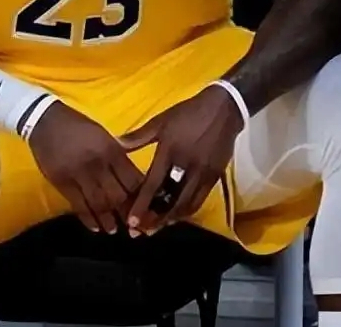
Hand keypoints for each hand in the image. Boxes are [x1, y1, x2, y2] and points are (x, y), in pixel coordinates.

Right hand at [28, 102, 144, 233]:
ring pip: (99, 204)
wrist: (46, 120)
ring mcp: (79, 174)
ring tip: (114, 229)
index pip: (133, 179)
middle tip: (132, 225)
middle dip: (126, 212)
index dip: (141, 197)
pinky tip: (95, 227)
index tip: (144, 208)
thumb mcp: (103, 136)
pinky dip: (89, 219)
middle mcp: (98, 163)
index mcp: (112, 149)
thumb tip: (133, 178)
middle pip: (118, 195)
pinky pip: (79, 206)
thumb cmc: (78, 126)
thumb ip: (118, 156)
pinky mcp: (62, 182)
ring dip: (108, 220)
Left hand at [118, 84, 245, 235]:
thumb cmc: (188, 113)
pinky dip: (187, 210)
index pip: (153, 184)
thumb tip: (116, 145)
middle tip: (143, 231)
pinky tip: (177, 214)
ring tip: (158, 227)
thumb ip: (139, 136)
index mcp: (170, 151)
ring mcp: (203, 172)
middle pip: (171, 201)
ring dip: (172, 218)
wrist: (223, 108)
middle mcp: (187, 165)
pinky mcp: (215, 175)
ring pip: (187, 204)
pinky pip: (200, 199)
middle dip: (156, 219)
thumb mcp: (161, 121)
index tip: (132, 221)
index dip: (142, 205)